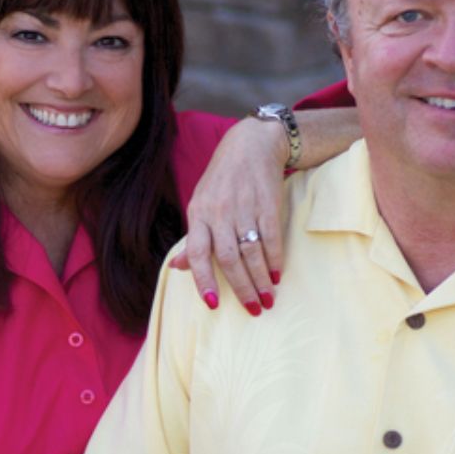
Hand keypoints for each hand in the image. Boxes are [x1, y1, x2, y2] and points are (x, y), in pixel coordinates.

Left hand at [168, 118, 285, 316]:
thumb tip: (177, 269)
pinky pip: (271, 237)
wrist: (252, 145)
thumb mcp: (201, 204)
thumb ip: (193, 238)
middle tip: (253, 308)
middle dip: (241, 287)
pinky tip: (277, 274)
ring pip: (251, 251)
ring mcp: (244, 207)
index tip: (213, 303)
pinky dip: (275, 258)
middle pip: (228, 257)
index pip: (198, 252)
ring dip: (261, 279)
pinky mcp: (267, 203)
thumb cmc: (223, 180)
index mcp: (198, 213)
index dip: (203, 279)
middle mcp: (219, 212)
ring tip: (268, 298)